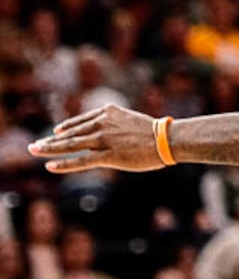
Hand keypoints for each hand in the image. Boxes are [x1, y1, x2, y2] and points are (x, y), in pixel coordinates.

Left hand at [28, 104, 165, 172]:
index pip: (82, 120)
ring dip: (50, 150)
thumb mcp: (130, 120)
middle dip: (50, 140)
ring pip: (71, 145)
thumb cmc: (153, 131)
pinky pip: (81, 161)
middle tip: (33, 145)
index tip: (55, 132)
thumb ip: (116, 123)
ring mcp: (104, 140)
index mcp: (108, 112)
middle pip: (71, 133)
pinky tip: (50, 166)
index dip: (66, 127)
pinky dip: (65, 164)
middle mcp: (102, 123)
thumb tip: (110, 130)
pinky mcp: (108, 156)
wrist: (165, 138)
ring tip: (35, 152)